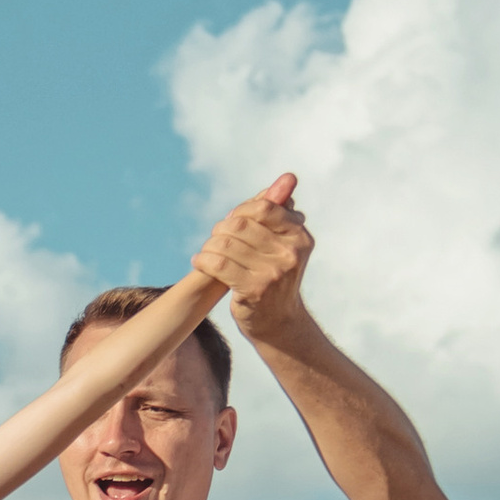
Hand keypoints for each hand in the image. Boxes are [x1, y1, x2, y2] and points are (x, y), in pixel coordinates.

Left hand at [192, 171, 310, 342]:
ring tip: (207, 252)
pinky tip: (200, 262)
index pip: (263, 207)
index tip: (233, 223)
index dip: (241, 212)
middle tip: (216, 239)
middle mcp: (291, 253)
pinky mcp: (254, 290)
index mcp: (300, 236)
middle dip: (221, 229)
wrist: (278, 322)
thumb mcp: (283, 242)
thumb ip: (279, 209)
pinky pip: (217, 264)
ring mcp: (274, 273)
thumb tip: (288, 177)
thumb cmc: (274, 275)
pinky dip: (203, 260)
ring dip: (209, 246)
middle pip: (240, 224)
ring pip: (226, 243)